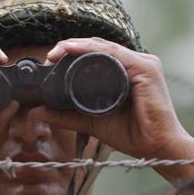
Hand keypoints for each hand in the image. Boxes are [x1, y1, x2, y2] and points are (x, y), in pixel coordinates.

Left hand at [30, 37, 191, 159]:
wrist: (157, 148)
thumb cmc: (133, 135)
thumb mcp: (91, 121)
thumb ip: (66, 116)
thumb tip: (36, 112)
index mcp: (128, 71)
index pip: (97, 53)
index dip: (73, 52)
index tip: (50, 60)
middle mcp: (137, 62)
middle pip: (99, 46)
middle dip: (72, 47)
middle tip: (49, 56)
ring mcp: (144, 63)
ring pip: (104, 47)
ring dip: (78, 46)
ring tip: (57, 52)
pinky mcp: (146, 69)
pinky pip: (114, 54)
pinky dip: (93, 51)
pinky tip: (75, 51)